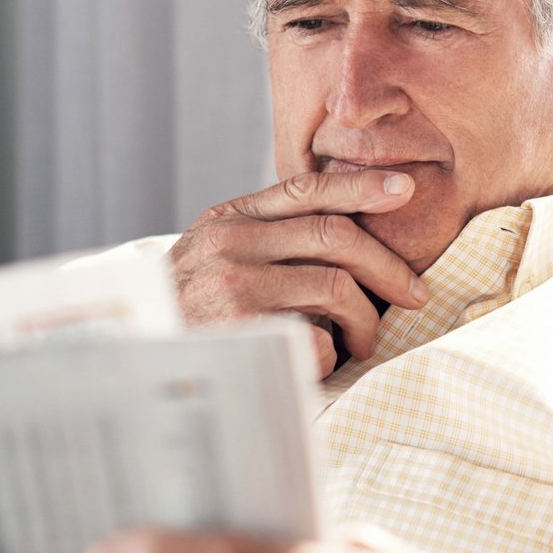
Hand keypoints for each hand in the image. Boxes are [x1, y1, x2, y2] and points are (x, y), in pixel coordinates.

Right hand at [169, 171, 428, 376]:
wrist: (137, 362)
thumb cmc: (187, 314)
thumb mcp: (212, 258)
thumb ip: (264, 237)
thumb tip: (350, 232)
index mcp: (227, 221)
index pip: (305, 189)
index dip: (361, 187)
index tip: (404, 190)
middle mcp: (228, 246)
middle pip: (336, 238)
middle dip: (388, 267)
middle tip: (415, 295)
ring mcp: (234, 289)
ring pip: (337, 289)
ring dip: (366, 321)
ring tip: (364, 341)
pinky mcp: (244, 336)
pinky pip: (319, 340)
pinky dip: (331, 356)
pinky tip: (320, 365)